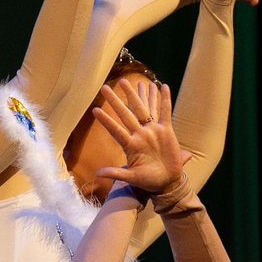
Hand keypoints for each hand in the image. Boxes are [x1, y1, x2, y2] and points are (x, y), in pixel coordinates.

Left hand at [89, 77, 188, 198]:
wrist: (167, 181)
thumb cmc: (148, 181)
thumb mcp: (132, 178)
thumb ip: (116, 173)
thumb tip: (97, 173)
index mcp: (131, 145)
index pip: (115, 129)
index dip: (106, 120)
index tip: (95, 110)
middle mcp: (140, 134)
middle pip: (127, 113)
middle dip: (117, 100)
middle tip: (105, 87)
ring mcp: (153, 131)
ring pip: (145, 109)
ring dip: (139, 95)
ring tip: (135, 80)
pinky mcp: (167, 131)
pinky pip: (165, 112)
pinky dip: (165, 100)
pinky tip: (163, 86)